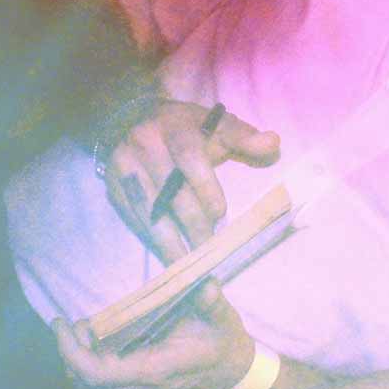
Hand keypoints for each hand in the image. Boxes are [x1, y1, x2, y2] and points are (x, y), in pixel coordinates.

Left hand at [54, 279, 255, 388]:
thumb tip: (205, 285)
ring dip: (78, 360)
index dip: (70, 350)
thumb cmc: (225, 345)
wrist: (234, 378)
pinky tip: (101, 342)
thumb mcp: (222, 319)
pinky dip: (90, 367)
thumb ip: (210, 302)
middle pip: (82, 382)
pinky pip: (99, 388)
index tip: (62, 323)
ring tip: (87, 330)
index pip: (94, 372)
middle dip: (70, 351)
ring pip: (88, 388)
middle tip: (76, 323)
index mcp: (152, 371)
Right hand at [104, 100, 279, 261]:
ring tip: (191, 267)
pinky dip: (154, 241)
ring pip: (149, 211)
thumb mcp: (214, 123)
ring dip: (171, 241)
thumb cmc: (185, 127)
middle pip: (169, 190)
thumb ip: (243, 136)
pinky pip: (135, 220)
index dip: (205, 184)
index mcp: (176, 127)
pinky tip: (172, 261)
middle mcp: (146, 146)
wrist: (130, 120)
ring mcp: (126, 169)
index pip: (189, 155)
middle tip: (211, 249)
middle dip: (192, 222)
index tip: (220, 213)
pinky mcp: (115, 189)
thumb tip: (273, 142)